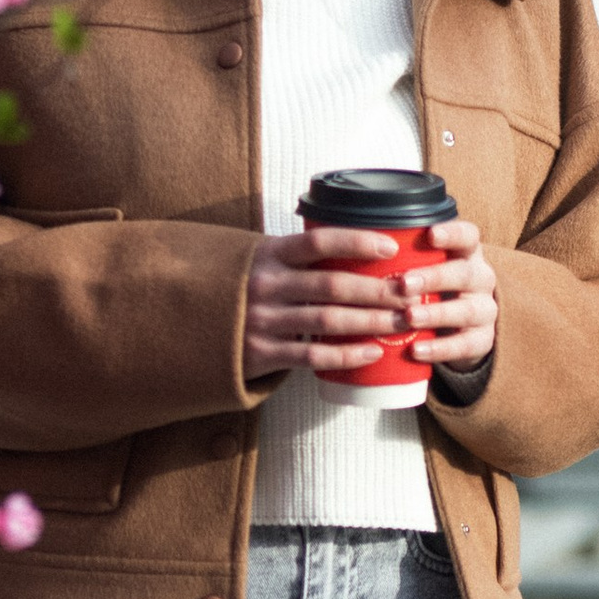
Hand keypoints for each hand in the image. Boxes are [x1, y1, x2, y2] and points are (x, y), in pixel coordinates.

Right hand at [242, 218, 497, 383]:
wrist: (187, 324)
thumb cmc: (238, 286)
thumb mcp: (259, 259)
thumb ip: (297, 254)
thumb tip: (355, 242)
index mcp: (269, 255)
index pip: (318, 242)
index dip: (357, 241)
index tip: (392, 246)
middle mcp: (266, 285)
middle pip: (333, 285)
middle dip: (378, 290)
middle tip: (411, 293)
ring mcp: (262, 321)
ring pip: (328, 322)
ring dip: (371, 322)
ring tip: (402, 322)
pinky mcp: (260, 353)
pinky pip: (311, 357)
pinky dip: (345, 355)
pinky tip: (372, 352)